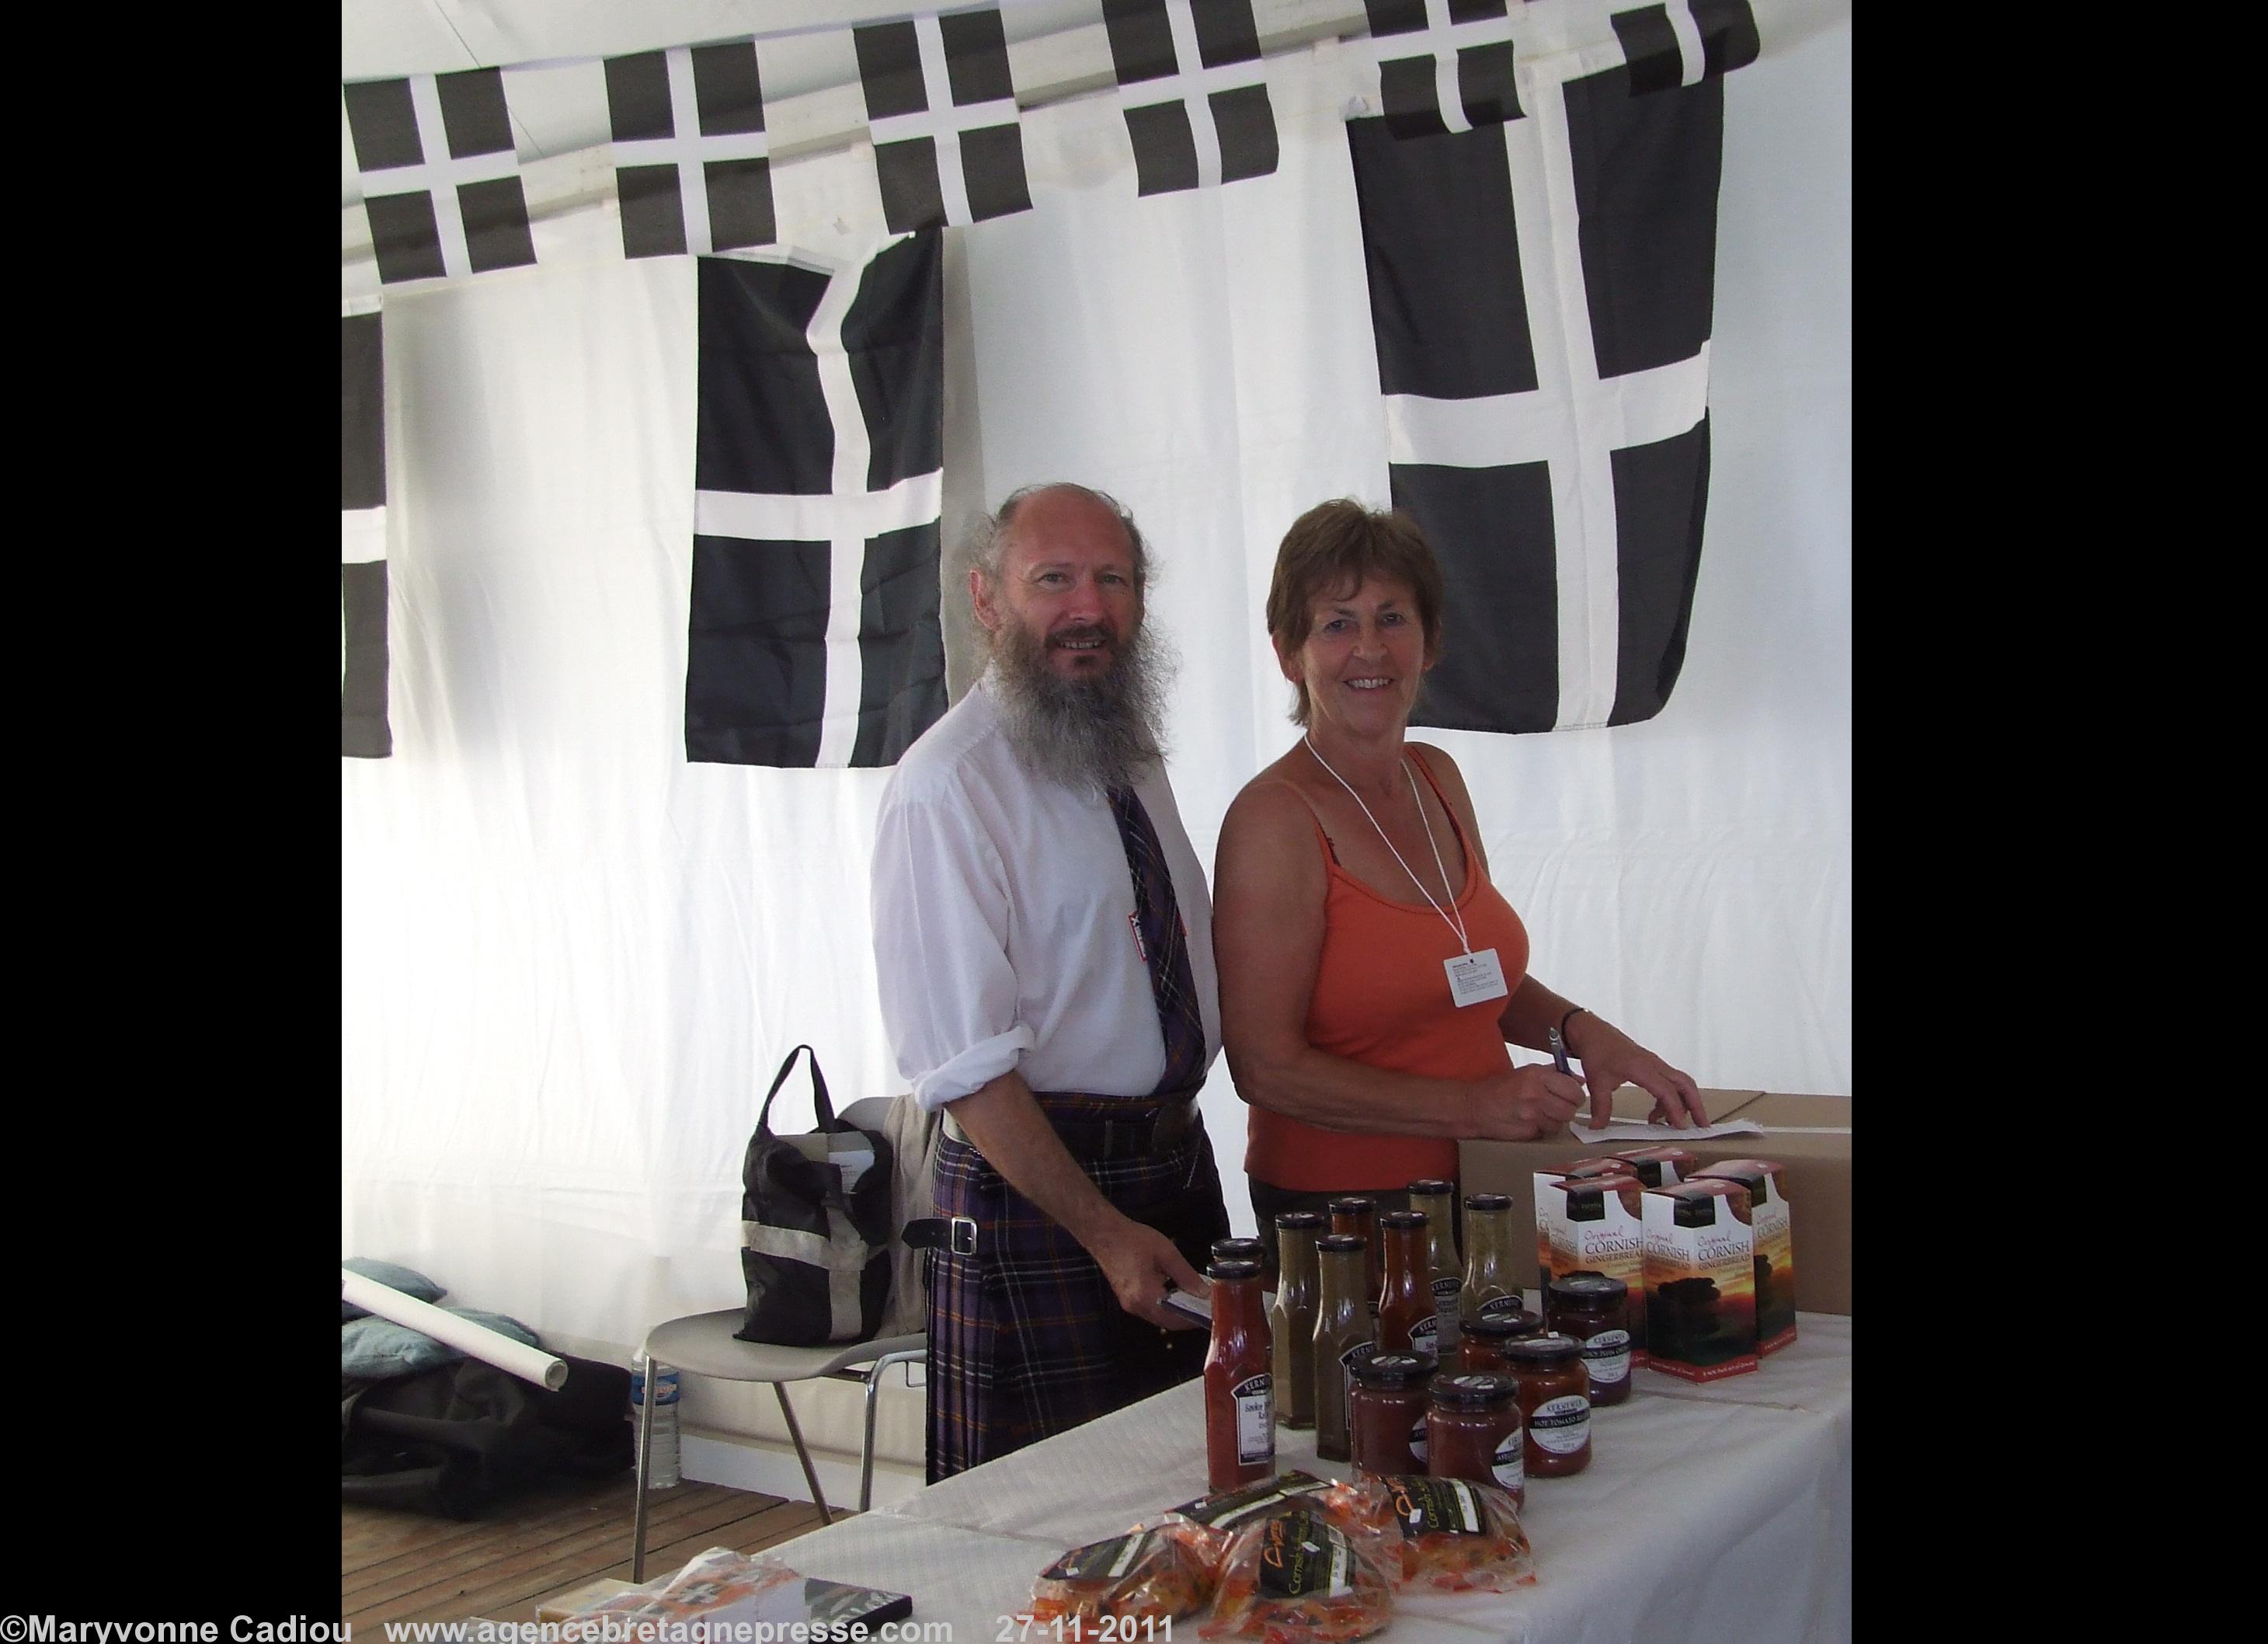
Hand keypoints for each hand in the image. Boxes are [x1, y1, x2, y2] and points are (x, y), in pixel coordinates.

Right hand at [1088, 1217, 1210, 1330]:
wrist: (1104, 1233)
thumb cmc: (1134, 1239)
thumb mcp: (1167, 1253)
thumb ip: (1186, 1276)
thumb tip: (1203, 1293)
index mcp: (1146, 1295)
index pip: (1176, 1319)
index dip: (1195, 1318)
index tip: (1210, 1311)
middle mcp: (1136, 1306)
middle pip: (1168, 1322)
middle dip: (1187, 1317)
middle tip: (1204, 1306)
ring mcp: (1129, 1304)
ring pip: (1159, 1318)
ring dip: (1176, 1312)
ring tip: (1194, 1299)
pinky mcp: (1127, 1299)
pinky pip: (1150, 1310)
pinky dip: (1165, 1306)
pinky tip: (1175, 1293)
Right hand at [1471, 1064, 1587, 1140]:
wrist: (1474, 1107)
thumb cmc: (1500, 1088)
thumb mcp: (1526, 1072)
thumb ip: (1554, 1074)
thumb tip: (1580, 1080)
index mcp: (1537, 1075)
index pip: (1573, 1089)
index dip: (1575, 1095)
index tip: (1571, 1096)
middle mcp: (1536, 1093)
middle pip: (1570, 1109)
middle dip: (1567, 1110)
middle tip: (1557, 1108)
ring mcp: (1531, 1114)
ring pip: (1560, 1124)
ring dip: (1555, 1122)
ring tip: (1541, 1115)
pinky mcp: (1527, 1131)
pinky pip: (1547, 1133)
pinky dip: (1543, 1130)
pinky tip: (1531, 1123)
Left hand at [1566, 1016, 1706, 1129]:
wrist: (1593, 1032)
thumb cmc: (1596, 1053)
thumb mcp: (1596, 1081)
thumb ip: (1601, 1107)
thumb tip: (1598, 1128)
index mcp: (1642, 1068)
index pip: (1666, 1090)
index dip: (1675, 1109)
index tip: (1680, 1127)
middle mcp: (1654, 1065)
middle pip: (1685, 1083)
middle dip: (1696, 1105)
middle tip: (1702, 1125)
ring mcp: (1655, 1064)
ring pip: (1680, 1083)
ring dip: (1684, 1103)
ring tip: (1674, 1125)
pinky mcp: (1653, 1066)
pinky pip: (1670, 1083)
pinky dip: (1669, 1099)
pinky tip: (1656, 1115)